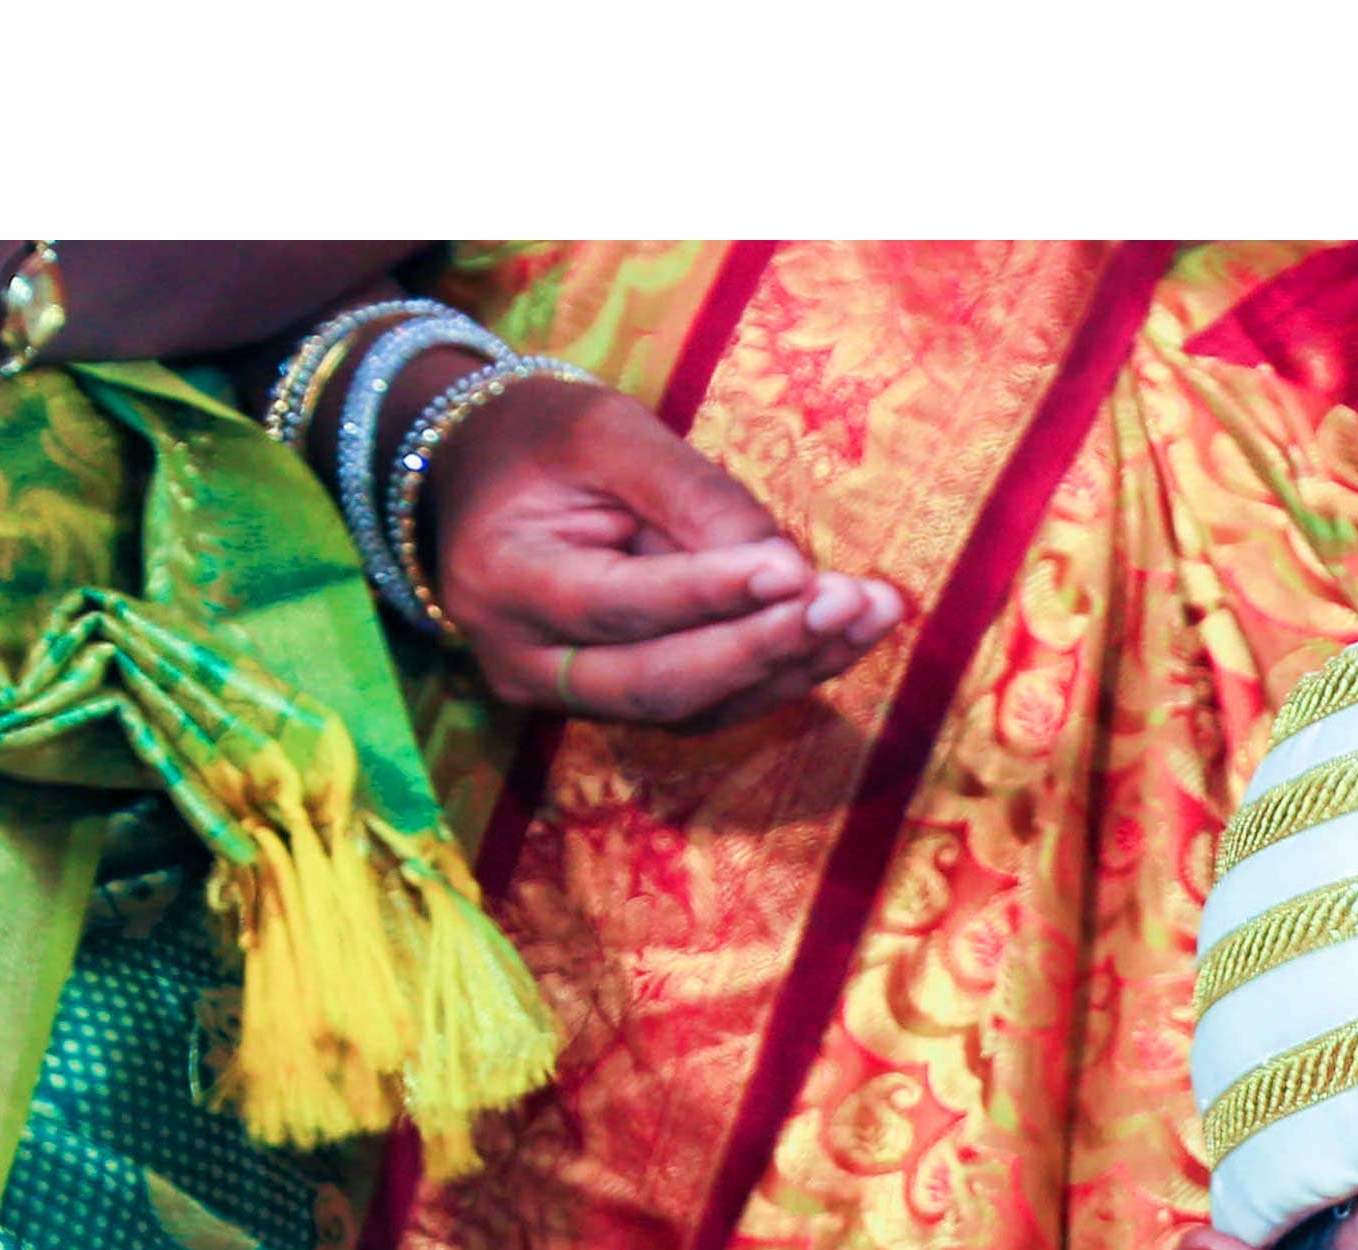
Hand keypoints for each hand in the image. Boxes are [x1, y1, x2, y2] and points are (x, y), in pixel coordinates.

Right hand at [426, 376, 901, 728]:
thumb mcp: (608, 431)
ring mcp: (565, 697)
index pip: (619, 605)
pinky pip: (706, 707)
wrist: (483, 473)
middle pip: (659, 684)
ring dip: (793, 666)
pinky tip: (843, 630)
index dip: (712, 593)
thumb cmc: (543, 438)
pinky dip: (779, 672)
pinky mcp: (614, 706)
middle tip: (854, 603)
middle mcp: (522, 661)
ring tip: (874, 611)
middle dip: (765, 647)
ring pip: (692, 710)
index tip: (797, 569)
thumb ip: (693, 495)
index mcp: (502, 580)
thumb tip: (790, 571)